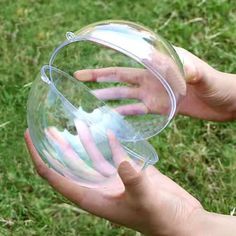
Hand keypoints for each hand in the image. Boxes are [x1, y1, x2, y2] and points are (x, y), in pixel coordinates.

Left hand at [25, 129, 202, 235]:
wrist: (180, 219)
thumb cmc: (162, 216)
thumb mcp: (146, 199)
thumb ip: (132, 179)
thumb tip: (121, 162)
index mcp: (93, 199)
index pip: (57, 177)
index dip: (41, 158)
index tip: (31, 138)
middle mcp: (99, 189)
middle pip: (71, 165)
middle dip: (57, 147)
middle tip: (48, 128)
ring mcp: (113, 180)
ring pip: (91, 158)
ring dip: (83, 142)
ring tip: (76, 123)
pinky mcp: (127, 173)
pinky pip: (113, 155)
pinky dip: (109, 144)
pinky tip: (107, 131)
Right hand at [74, 47, 235, 120]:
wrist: (223, 101)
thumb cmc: (217, 84)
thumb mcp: (205, 76)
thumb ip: (193, 72)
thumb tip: (182, 70)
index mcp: (158, 64)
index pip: (128, 61)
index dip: (108, 63)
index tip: (88, 64)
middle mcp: (151, 77)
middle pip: (119, 77)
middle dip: (98, 79)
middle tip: (78, 80)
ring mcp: (152, 93)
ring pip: (124, 96)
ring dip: (107, 99)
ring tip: (90, 103)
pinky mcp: (157, 107)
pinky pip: (136, 110)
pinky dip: (123, 114)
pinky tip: (112, 119)